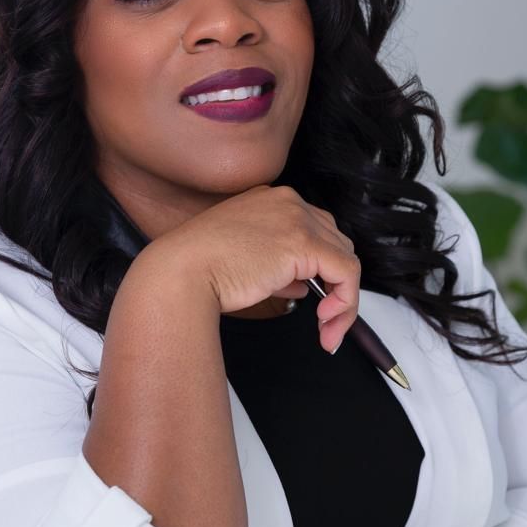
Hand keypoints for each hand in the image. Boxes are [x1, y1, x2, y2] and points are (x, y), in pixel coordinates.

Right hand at [144, 183, 360, 353]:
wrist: (179, 272)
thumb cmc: (198, 269)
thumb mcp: (246, 262)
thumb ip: (280, 268)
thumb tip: (303, 285)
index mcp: (270, 200)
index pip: (314, 229)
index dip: (319, 267)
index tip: (314, 298)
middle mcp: (287, 202)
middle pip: (335, 242)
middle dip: (335, 283)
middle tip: (325, 318)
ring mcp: (297, 218)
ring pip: (344, 258)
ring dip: (342, 297)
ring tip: (326, 327)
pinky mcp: (303, 243)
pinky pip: (346, 273)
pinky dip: (345, 301)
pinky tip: (327, 322)